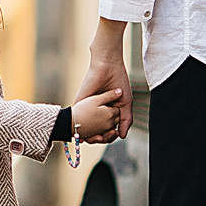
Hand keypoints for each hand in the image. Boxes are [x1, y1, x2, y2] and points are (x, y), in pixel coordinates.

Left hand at [78, 22, 133, 139]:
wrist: (108, 67)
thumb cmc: (119, 82)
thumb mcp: (125, 104)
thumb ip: (125, 120)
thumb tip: (122, 136)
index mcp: (108, 111)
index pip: (107, 130)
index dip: (110, 136)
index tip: (114, 136)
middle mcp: (97, 111)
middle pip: (98, 132)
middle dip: (102, 138)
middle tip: (107, 137)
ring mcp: (88, 108)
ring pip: (88, 129)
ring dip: (93, 137)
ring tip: (100, 136)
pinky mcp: (80, 104)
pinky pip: (79, 121)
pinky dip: (84, 129)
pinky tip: (90, 131)